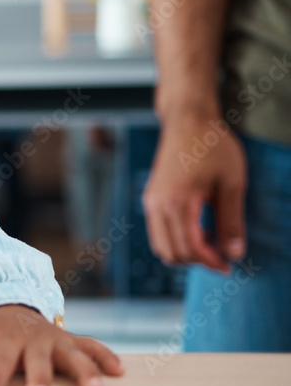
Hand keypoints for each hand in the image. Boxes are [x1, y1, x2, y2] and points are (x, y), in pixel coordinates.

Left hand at [0, 305, 124, 385]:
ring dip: (83, 370)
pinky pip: (92, 346)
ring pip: (71, 354)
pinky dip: (105, 356)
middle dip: (39, 378)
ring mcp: (55, 340)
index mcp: (5, 341)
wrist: (12, 309)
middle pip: (36, 360)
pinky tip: (119, 371)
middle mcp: (32, 340)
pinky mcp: (73, 340)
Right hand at [142, 117, 246, 271]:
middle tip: (222, 257)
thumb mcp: (231, 184)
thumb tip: (234, 253)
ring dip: (184, 252)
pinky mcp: (151, 198)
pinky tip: (197, 229)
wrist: (188, 121)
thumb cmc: (212, 147)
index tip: (230, 264)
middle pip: (171, 253)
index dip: (212, 262)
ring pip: (161, 245)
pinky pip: (157, 231)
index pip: (191, 248)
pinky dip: (175, 240)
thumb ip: (231, 221)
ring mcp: (151, 202)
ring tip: (210, 244)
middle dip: (197, 261)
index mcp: (177, 203)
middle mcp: (157, 205)